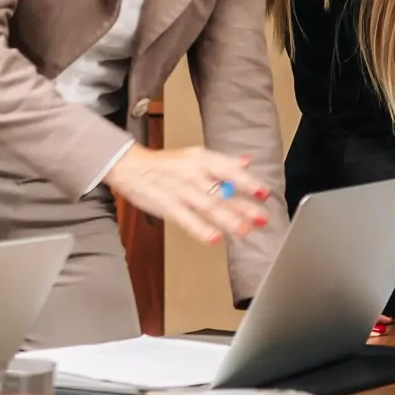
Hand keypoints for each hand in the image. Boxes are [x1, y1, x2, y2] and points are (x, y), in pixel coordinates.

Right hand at [103, 146, 271, 245]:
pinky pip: (186, 218)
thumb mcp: (196, 156)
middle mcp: (194, 174)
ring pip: (208, 206)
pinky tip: (214, 238)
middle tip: (261, 219)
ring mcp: (180, 191)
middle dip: (244, 207)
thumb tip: (247, 162)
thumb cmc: (165, 164)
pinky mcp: (167, 205)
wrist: (130, 165)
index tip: (264, 194)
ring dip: (228, 220)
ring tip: (243, 232)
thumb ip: (223, 162)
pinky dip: (200, 229)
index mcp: (203, 161)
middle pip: (223, 192)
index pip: (230, 171)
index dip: (248, 183)